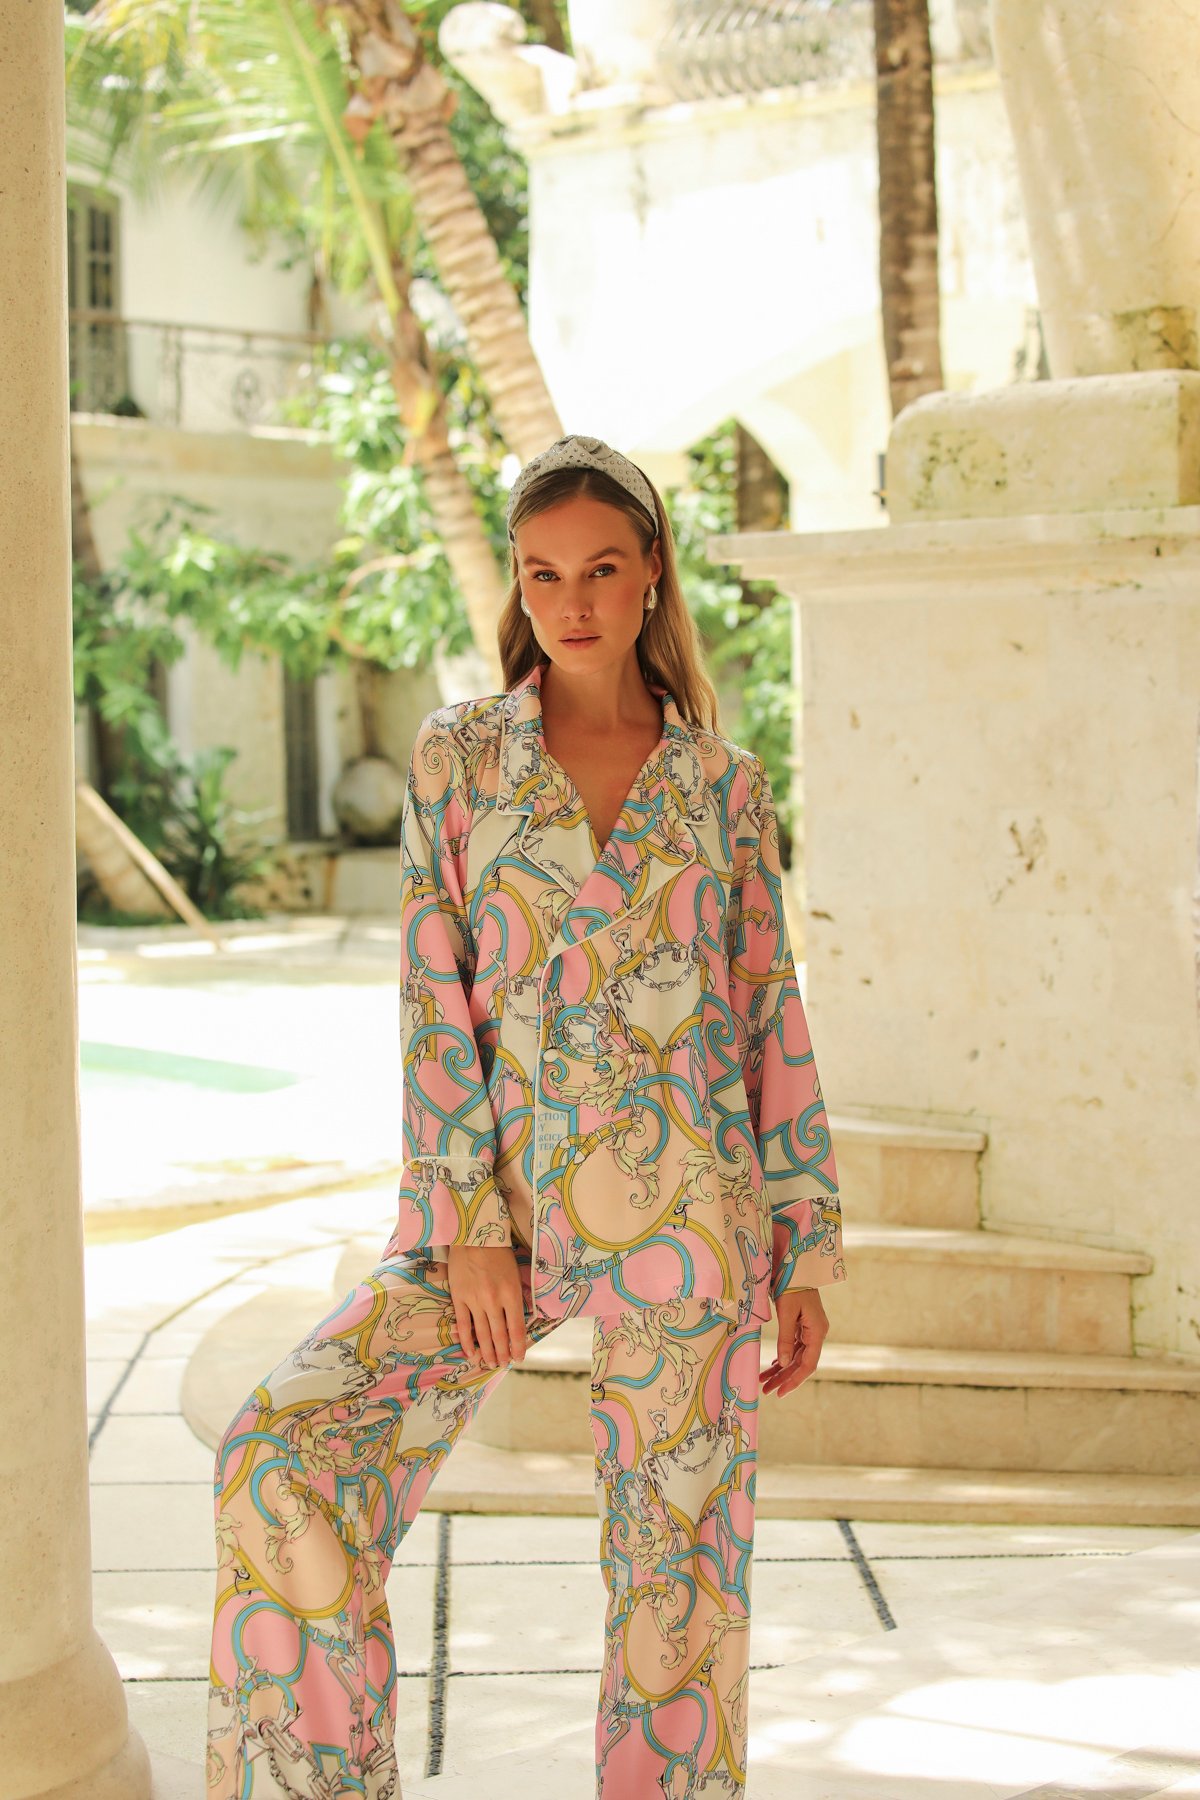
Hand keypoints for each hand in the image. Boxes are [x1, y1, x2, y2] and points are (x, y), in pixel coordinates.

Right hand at [446, 1243, 527, 1369]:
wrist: (474, 1236)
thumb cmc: (499, 1253)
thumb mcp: (516, 1273)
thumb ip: (518, 1296)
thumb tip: (524, 1317)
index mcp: (511, 1294)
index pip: (517, 1328)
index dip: (518, 1346)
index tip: (519, 1357)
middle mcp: (494, 1301)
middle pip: (500, 1334)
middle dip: (503, 1352)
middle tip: (503, 1364)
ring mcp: (475, 1301)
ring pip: (483, 1333)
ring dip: (487, 1351)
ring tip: (490, 1363)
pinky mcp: (459, 1298)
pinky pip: (463, 1324)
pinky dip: (467, 1341)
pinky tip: (471, 1352)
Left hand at [761, 1287, 828, 1397]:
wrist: (795, 1264)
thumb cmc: (791, 1284)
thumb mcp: (786, 1312)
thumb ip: (785, 1339)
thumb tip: (784, 1364)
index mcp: (817, 1331)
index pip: (808, 1365)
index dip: (794, 1381)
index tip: (780, 1393)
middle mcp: (816, 1333)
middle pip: (801, 1363)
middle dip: (783, 1378)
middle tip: (766, 1391)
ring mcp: (810, 1329)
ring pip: (796, 1356)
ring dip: (781, 1369)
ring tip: (764, 1381)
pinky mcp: (802, 1324)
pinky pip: (793, 1346)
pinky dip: (783, 1356)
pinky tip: (773, 1365)